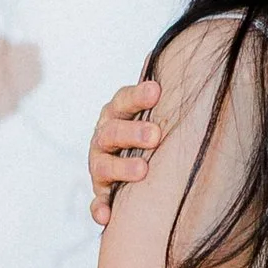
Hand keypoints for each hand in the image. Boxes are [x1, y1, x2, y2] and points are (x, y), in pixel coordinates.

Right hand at [88, 77, 162, 227]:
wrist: (134, 163)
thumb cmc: (150, 131)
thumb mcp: (155, 110)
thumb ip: (158, 89)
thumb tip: (171, 51)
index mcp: (117, 114)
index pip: (122, 101)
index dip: (137, 96)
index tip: (156, 91)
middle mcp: (104, 138)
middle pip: (111, 132)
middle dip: (132, 133)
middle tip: (156, 135)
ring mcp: (100, 166)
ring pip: (102, 165)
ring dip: (121, 168)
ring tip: (143, 171)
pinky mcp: (102, 193)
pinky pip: (97, 202)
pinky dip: (99, 208)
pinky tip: (107, 216)